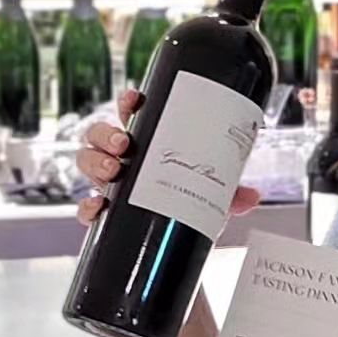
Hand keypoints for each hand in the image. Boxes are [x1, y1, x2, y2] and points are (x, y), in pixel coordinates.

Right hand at [75, 88, 261, 225]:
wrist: (177, 236)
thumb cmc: (188, 200)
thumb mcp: (211, 193)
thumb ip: (230, 193)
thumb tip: (251, 197)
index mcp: (147, 141)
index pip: (131, 113)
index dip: (128, 102)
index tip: (134, 100)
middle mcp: (122, 157)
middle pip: (100, 133)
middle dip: (107, 134)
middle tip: (124, 145)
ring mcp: (109, 181)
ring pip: (87, 160)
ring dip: (95, 162)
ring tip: (112, 170)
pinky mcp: (104, 210)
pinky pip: (85, 207)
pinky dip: (88, 207)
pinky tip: (98, 208)